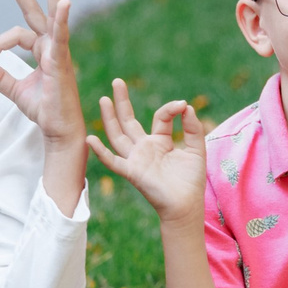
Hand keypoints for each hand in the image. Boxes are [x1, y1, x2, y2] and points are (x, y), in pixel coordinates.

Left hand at [0, 0, 82, 144]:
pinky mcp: (62, 61)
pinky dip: (63, 19)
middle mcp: (51, 45)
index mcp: (41, 49)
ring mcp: (59, 51)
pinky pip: (62, 36)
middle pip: (36, 10)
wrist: (58, 131)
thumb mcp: (14, 91)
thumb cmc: (43, 109)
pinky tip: (65, 3)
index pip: (15, 34)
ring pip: (53, 16)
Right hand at [86, 80, 208, 223]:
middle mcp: (144, 149)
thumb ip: (192, 128)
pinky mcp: (132, 173)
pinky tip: (91, 139)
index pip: (159, 117)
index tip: (183, 105)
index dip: (170, 109)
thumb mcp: (196, 149)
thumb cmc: (190, 181)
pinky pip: (113, 162)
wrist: (186, 206)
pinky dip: (101, 152)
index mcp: (159, 142)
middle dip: (122, 102)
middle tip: (117, 81)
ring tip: (104, 99)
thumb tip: (186, 106)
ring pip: (118, 136)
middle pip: (128, 121)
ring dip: (109, 118)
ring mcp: (136, 160)